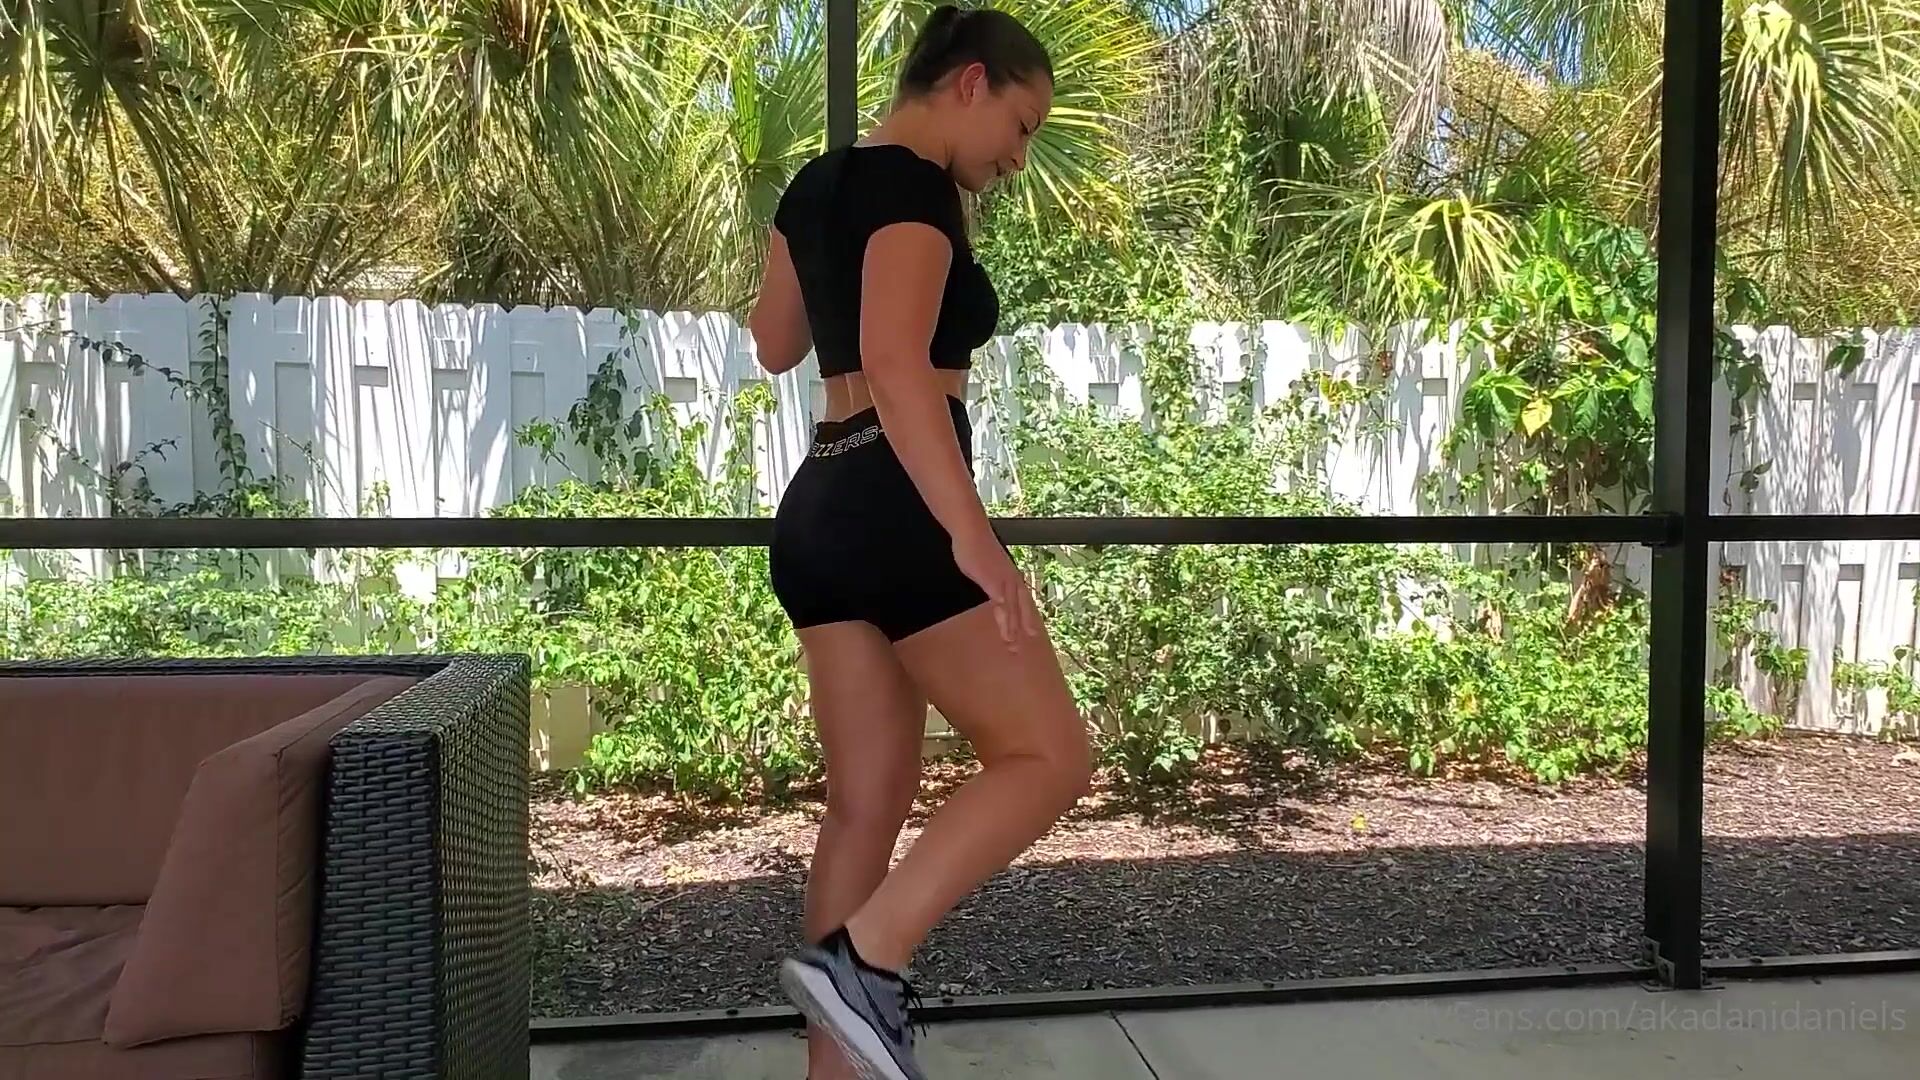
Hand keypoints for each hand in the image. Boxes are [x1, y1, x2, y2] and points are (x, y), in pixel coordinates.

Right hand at [952, 527, 1040, 649]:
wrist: (972, 532)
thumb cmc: (977, 547)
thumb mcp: (987, 568)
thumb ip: (991, 580)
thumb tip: (991, 588)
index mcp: (1011, 578)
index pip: (1022, 602)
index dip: (1026, 618)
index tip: (1030, 634)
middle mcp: (1012, 580)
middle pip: (1021, 609)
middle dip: (1022, 628)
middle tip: (1021, 648)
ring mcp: (1004, 580)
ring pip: (1011, 609)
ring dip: (1011, 627)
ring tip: (1010, 644)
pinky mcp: (993, 580)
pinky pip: (1000, 601)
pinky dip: (1004, 613)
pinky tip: (1004, 624)